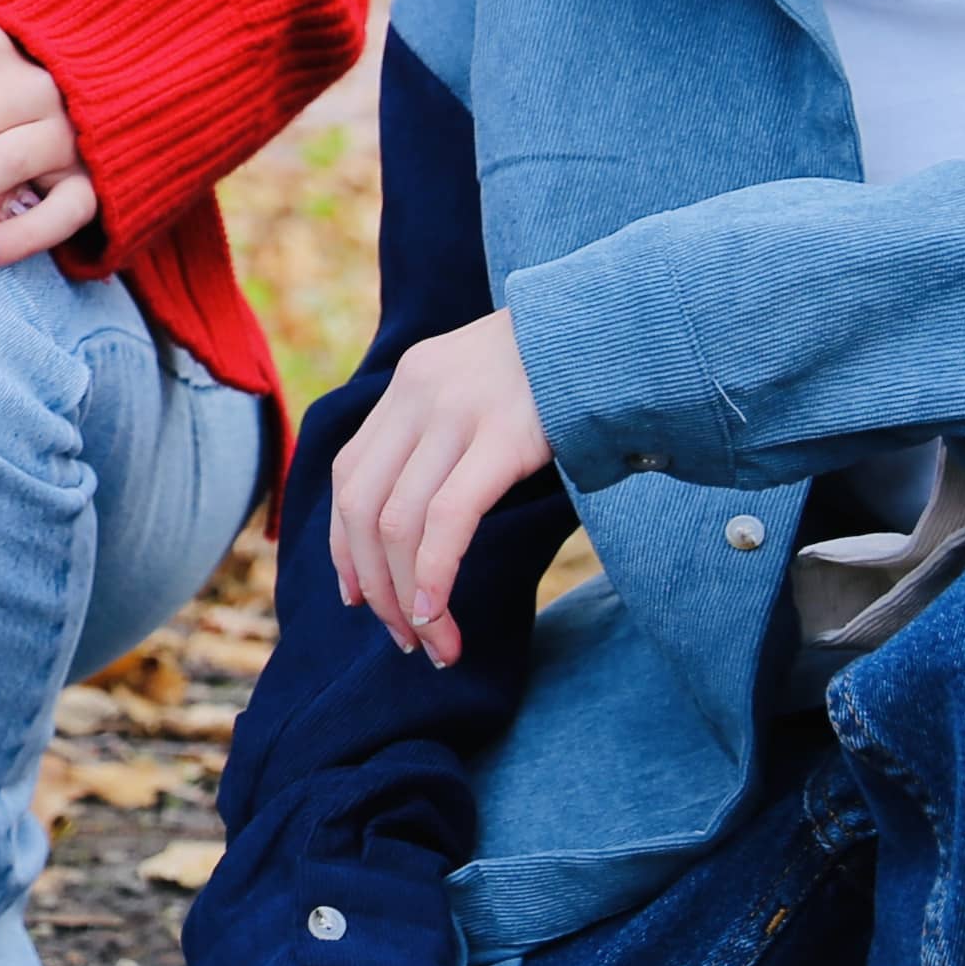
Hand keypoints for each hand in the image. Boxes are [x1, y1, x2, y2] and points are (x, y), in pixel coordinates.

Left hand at [327, 309, 551, 666]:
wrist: (620, 323)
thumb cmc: (561, 371)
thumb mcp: (483, 386)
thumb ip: (447, 435)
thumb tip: (425, 522)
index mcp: (409, 382)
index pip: (350, 476)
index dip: (344, 547)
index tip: (358, 597)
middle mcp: (418, 392)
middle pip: (362, 507)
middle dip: (374, 587)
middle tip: (403, 638)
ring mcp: (458, 412)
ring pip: (397, 522)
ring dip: (405, 597)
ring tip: (431, 642)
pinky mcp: (504, 435)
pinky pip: (448, 519)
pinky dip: (434, 575)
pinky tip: (439, 614)